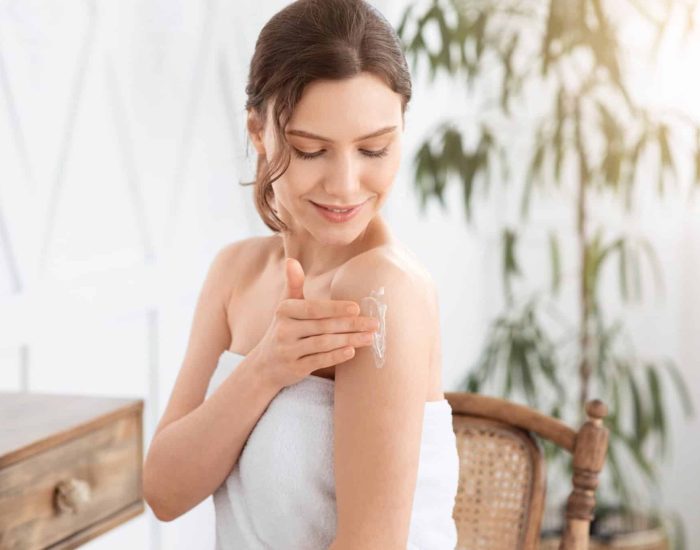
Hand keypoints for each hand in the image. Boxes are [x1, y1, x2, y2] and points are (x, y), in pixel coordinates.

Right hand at [249, 257, 379, 388]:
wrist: (265, 365)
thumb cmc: (284, 329)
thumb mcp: (286, 307)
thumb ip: (293, 284)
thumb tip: (291, 260)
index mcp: (284, 311)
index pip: (312, 308)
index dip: (335, 308)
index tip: (357, 308)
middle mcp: (284, 330)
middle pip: (323, 326)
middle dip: (351, 325)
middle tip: (374, 323)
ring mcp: (288, 351)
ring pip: (323, 344)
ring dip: (349, 340)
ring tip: (369, 337)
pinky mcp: (295, 368)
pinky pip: (319, 361)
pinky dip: (336, 356)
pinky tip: (352, 351)